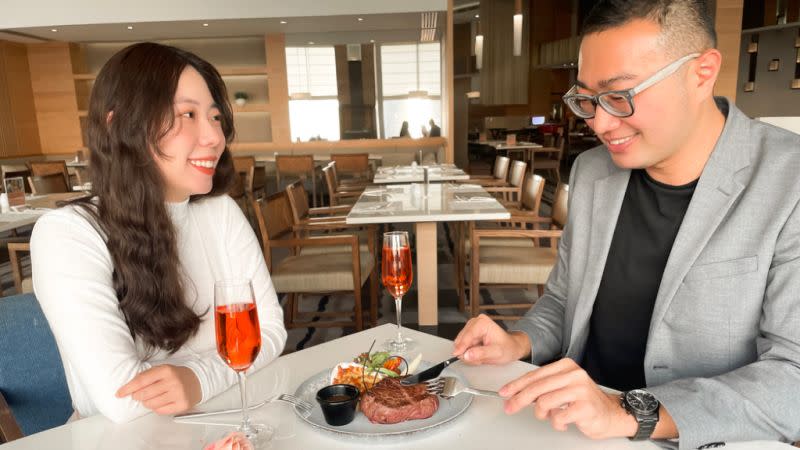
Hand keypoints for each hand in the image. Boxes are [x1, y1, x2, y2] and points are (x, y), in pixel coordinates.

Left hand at [116, 365, 201, 414]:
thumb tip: (129, 388)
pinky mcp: (182, 405)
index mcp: (166, 370)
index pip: (141, 381)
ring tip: (154, 397)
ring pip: (151, 404)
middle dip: (138, 396)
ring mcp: (178, 394)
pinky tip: (162, 401)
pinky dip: (157, 408)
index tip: (119, 393)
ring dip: (147, 402)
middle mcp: (172, 382)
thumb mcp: (162, 370)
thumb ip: (147, 376)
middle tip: (140, 394)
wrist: (197, 381)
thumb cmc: (175, 376)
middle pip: (144, 394)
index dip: (128, 388)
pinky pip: (160, 411)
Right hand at [452, 314, 530, 364]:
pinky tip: (478, 354)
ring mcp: (471, 328)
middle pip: (462, 339)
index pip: (468, 335)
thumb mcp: (497, 353)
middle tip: (479, 360)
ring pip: (460, 344)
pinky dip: (469, 353)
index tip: (457, 354)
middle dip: (468, 352)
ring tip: (481, 357)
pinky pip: (462, 346)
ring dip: (469, 354)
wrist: (511, 348)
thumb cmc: (508, 348)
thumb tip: (466, 355)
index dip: (462, 346)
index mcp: (482, 323)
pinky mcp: (469, 334)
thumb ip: (482, 354)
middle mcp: (475, 322)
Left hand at [499, 358, 635, 438]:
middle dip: (519, 399)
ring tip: (550, 417)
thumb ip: (543, 387)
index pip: (535, 375)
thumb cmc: (584, 402)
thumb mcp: (562, 388)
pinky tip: (564, 422)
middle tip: (510, 407)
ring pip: (544, 402)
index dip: (517, 385)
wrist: (611, 414)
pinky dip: (557, 424)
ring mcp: (580, 390)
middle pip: (537, 388)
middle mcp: (573, 375)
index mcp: (566, 366)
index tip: (505, 393)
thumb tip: (517, 392)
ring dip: (543, 414)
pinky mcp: (585, 406)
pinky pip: (558, 417)